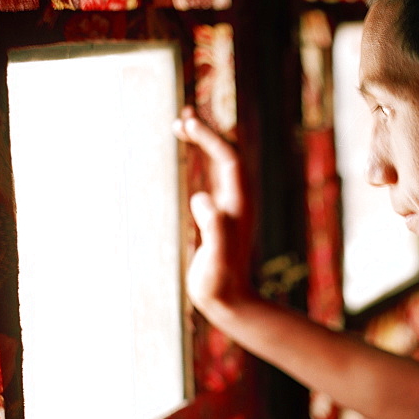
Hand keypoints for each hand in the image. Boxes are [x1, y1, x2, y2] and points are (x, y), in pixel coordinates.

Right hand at [172, 108, 253, 319]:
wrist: (231, 303)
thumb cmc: (220, 282)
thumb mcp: (215, 256)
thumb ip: (213, 228)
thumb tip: (202, 199)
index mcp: (237, 204)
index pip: (228, 158)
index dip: (209, 137)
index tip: (185, 123)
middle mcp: (237, 201)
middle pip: (227, 154)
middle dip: (206, 132)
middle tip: (181, 115)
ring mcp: (230, 208)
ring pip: (221, 164)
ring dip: (204, 142)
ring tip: (181, 125)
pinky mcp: (220, 217)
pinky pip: (213, 178)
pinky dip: (201, 161)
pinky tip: (186, 160)